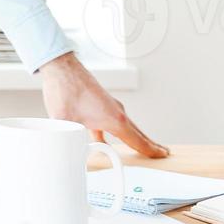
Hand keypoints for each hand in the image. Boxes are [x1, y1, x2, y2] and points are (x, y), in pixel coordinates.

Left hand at [39, 52, 168, 157]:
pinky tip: (104, 140)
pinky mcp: (98, 103)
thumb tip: (64, 153)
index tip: (163, 156)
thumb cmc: (65, 89)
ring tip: (142, 147)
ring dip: (135, 137)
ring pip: (126, 126)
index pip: (138, 140)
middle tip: (163, 153)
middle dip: (149, 144)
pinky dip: (115, 132)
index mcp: (114, 119)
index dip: (151, 151)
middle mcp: (116, 111)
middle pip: (137, 133)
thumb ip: (66, 141)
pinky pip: (111, 122)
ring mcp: (108, 106)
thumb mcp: (64, 122)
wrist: (60, 67)